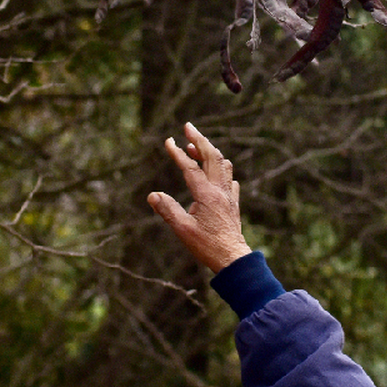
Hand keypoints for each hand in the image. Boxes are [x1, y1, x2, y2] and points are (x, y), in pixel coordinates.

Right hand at [147, 123, 251, 273]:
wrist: (233, 259)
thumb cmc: (207, 246)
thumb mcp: (182, 230)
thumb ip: (167, 210)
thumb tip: (153, 195)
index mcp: (206, 194)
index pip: (190, 167)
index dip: (178, 153)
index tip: (168, 140)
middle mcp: (220, 191)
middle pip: (212, 156)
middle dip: (199, 139)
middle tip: (188, 127)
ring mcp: (229, 196)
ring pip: (223, 166)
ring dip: (211, 153)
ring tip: (197, 147)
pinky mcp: (234, 205)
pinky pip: (230, 180)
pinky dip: (222, 171)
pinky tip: (218, 174)